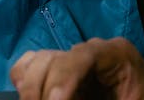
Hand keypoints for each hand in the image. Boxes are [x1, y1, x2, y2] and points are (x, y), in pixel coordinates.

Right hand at [10, 37, 143, 99]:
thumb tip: (61, 98)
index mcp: (117, 54)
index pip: (83, 56)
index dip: (63, 79)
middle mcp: (92, 49)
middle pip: (53, 59)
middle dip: (42, 91)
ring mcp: (74, 57)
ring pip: (36, 62)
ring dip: (32, 89)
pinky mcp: (62, 70)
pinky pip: (32, 68)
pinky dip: (27, 85)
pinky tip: (36, 98)